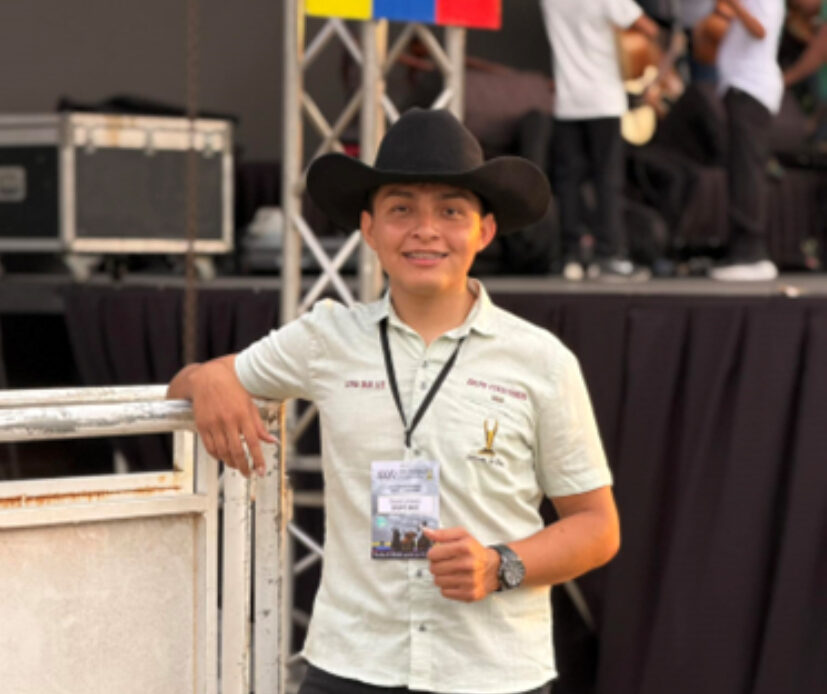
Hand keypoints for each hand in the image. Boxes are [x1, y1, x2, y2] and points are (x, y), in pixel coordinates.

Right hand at [189, 360, 275, 476]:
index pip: (253, 442)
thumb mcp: (249, 404)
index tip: (261, 471)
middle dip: (244, 466)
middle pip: (236, 451)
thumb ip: (259, 425)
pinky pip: (209, 447)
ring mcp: (213, 424)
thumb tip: (272, 442)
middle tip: (248, 474)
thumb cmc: (232, 389)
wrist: (207, 378)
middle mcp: (228, 420)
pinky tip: (223, 458)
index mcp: (243, 414)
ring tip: (237, 466)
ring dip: (230, 463)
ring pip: (222, 452)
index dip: (258, 459)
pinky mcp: (202, 426)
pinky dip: (217, 456)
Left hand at [424, 527, 499, 601]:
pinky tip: (455, 581)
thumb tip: (426, 531)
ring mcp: (469, 581)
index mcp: (465, 548)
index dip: (433, 554)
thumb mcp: (462, 536)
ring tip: (450, 572)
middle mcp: (468, 565)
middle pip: (434, 569)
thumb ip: (443, 533)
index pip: (433, 554)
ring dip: (441, 576)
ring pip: (438, 581)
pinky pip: (445, 593)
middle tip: (444, 563)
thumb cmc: (474, 550)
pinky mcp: (470, 594)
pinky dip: (447, 587)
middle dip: (436, 565)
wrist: (494, 568)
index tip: (439, 554)